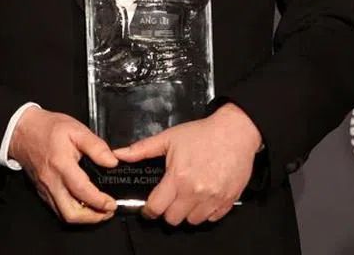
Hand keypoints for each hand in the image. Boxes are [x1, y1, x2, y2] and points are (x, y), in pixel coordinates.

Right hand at [8, 106, 118, 223]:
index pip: (82, 190)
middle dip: (92, 218)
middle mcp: (52, 181)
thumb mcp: (76, 129)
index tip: (111, 204)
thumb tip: (111, 161)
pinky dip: (72, 211)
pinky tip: (83, 205)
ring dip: (83, 218)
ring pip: (63, 215)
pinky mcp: (42, 191)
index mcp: (62, 165)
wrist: (23, 132)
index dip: (99, 201)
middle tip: (107, 212)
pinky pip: (57, 209)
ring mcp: (46, 189)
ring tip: (98, 211)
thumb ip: (96, 146)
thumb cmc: (48, 129)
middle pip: (70, 213)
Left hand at [113, 103, 260, 225]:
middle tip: (169, 199)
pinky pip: (211, 218)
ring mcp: (213, 199)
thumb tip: (118, 154)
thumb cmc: (202, 134)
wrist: (235, 132)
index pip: (156, 208)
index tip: (149, 207)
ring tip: (187, 197)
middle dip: (167, 211)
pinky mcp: (228, 201)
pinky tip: (203, 197)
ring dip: (187, 212)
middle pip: (173, 219)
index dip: (149, 210)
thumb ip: (142, 149)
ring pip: (192, 221)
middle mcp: (195, 192)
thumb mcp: (169, 137)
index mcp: (178, 178)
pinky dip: (205, 212)